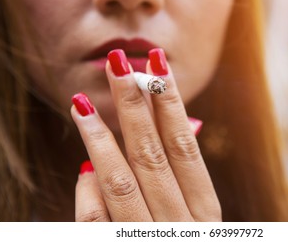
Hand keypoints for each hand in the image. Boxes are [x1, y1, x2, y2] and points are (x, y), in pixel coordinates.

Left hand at [71, 49, 220, 221]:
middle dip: (133, 105)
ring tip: (81, 101)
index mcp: (205, 212)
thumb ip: (190, 175)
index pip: (184, 147)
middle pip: (152, 155)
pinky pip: (94, 219)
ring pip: (120, 182)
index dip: (170, 102)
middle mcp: (179, 226)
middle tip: (117, 63)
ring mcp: (146, 239)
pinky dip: (88, 190)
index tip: (155, 63)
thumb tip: (191, 123)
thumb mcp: (201, 215)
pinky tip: (85, 163)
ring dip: (100, 137)